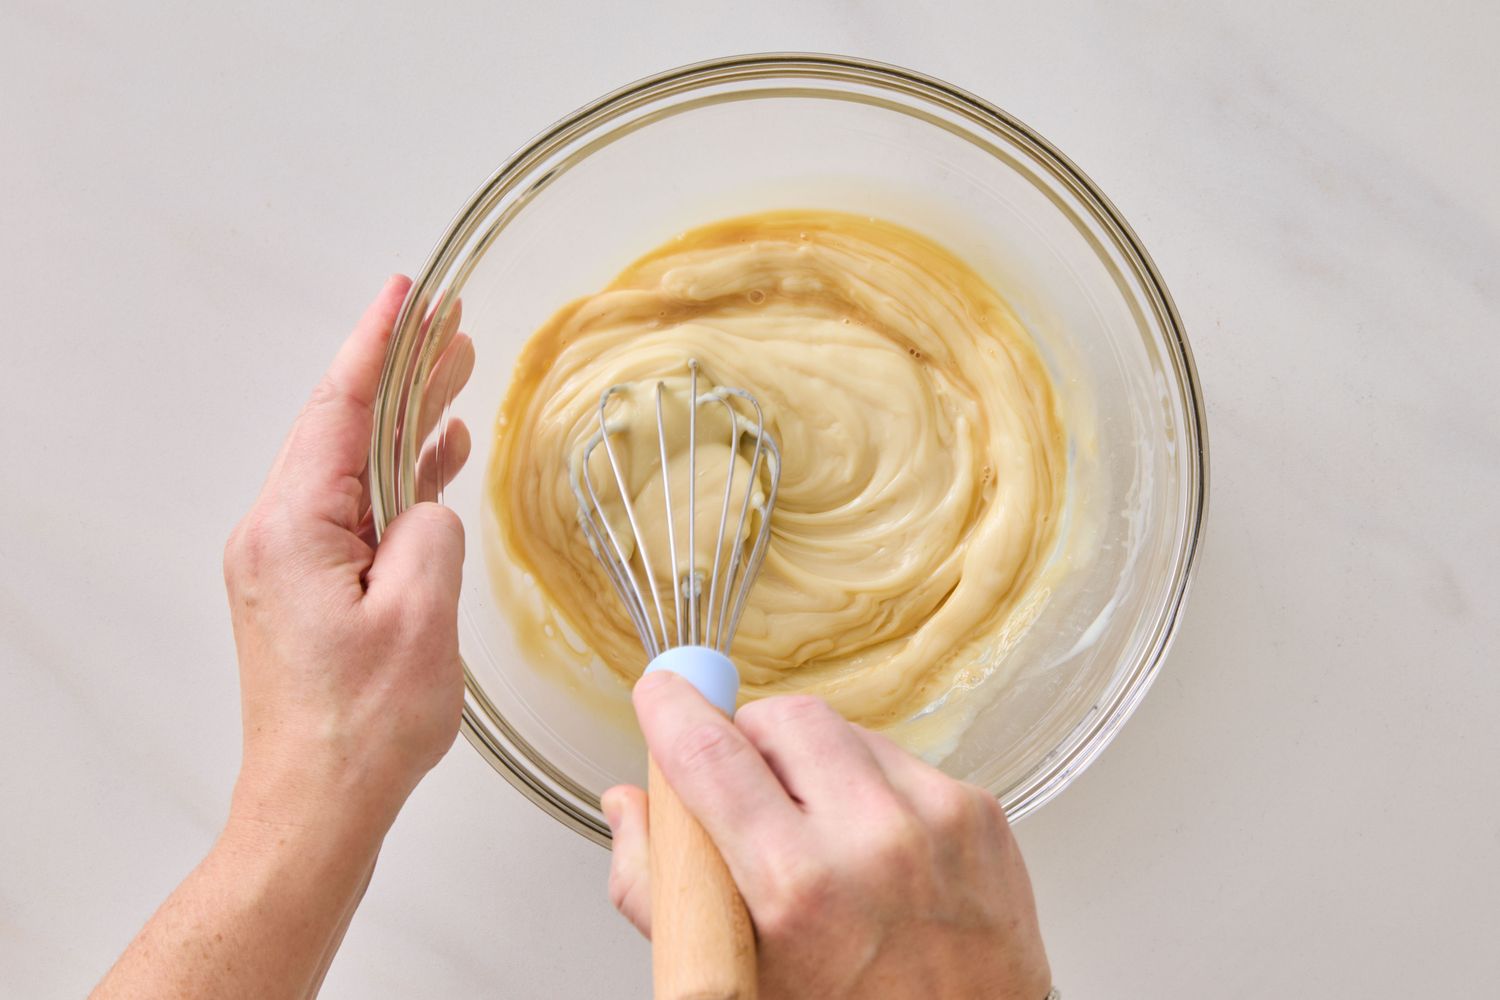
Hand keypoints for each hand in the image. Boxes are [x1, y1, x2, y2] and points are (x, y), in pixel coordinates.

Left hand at [223, 274, 473, 843]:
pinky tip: (434, 461)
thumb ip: (432, 533)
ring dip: (405, 425)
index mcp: (293, 528)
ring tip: (455, 379)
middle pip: (345, 429)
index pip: (340, 408)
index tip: (408, 293)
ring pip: (353, 468)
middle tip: (451, 329)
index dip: (380, 344)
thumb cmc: (360, 729)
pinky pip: (354, 512)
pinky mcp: (304, 589)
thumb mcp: (421, 618)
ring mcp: (286, 562)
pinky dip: (397, 480)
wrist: (317, 803)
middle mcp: (276, 534)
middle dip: (401, 374)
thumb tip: (430, 506)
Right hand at [603, 673, 1050, 999]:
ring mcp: (935, 818)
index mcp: (796, 887)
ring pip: (842, 727)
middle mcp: (873, 841)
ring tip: (813, 825)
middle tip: (742, 782)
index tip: (662, 690)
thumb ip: (656, 889)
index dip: (674, 709)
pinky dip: (868, 780)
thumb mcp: (733, 975)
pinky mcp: (979, 810)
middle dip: (748, 736)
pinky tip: (868, 838)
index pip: (711, 754)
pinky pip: (897, 756)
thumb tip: (629, 804)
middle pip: (782, 717)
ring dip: (810, 758)